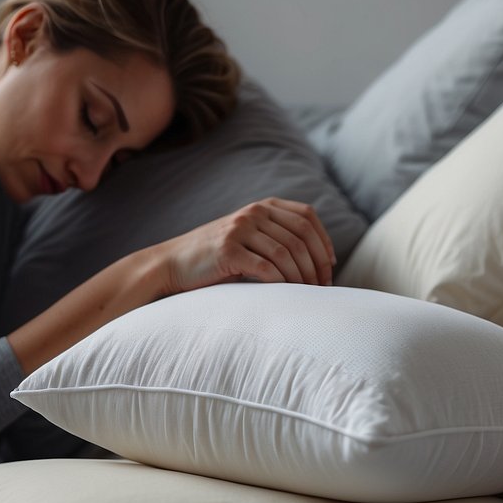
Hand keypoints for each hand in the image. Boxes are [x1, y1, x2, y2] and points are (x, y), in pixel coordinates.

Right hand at [154, 198, 336, 294]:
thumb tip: (320, 260)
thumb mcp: (247, 237)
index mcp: (262, 207)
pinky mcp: (228, 250)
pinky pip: (267, 267)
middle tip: (321, 288)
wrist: (172, 264)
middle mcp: (253, 213)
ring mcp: (240, 229)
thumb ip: (276, 237)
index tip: (329, 266)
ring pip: (286, 253)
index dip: (324, 242)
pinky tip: (286, 294)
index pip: (307, 217)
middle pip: (301, 237)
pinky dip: (282, 283)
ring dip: (302, 277)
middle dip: (317, 264)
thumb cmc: (215, 259)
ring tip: (306, 294)